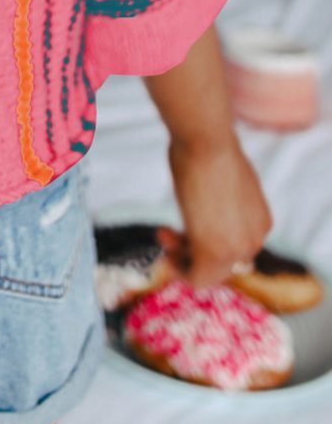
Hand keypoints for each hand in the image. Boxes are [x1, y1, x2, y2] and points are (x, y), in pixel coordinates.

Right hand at [161, 132, 273, 288]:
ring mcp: (237, 249)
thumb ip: (222, 200)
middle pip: (222, 263)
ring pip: (209, 273)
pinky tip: (165, 255)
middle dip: (191, 248)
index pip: (234, 247)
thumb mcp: (223, 180)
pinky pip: (197, 279)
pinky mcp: (214, 254)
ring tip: (163, 235)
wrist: (207, 143)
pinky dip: (179, 272)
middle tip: (167, 231)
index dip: (204, 238)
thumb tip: (206, 200)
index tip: (181, 223)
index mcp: (261, 222)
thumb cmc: (208, 149)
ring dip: (182, 259)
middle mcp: (255, 240)